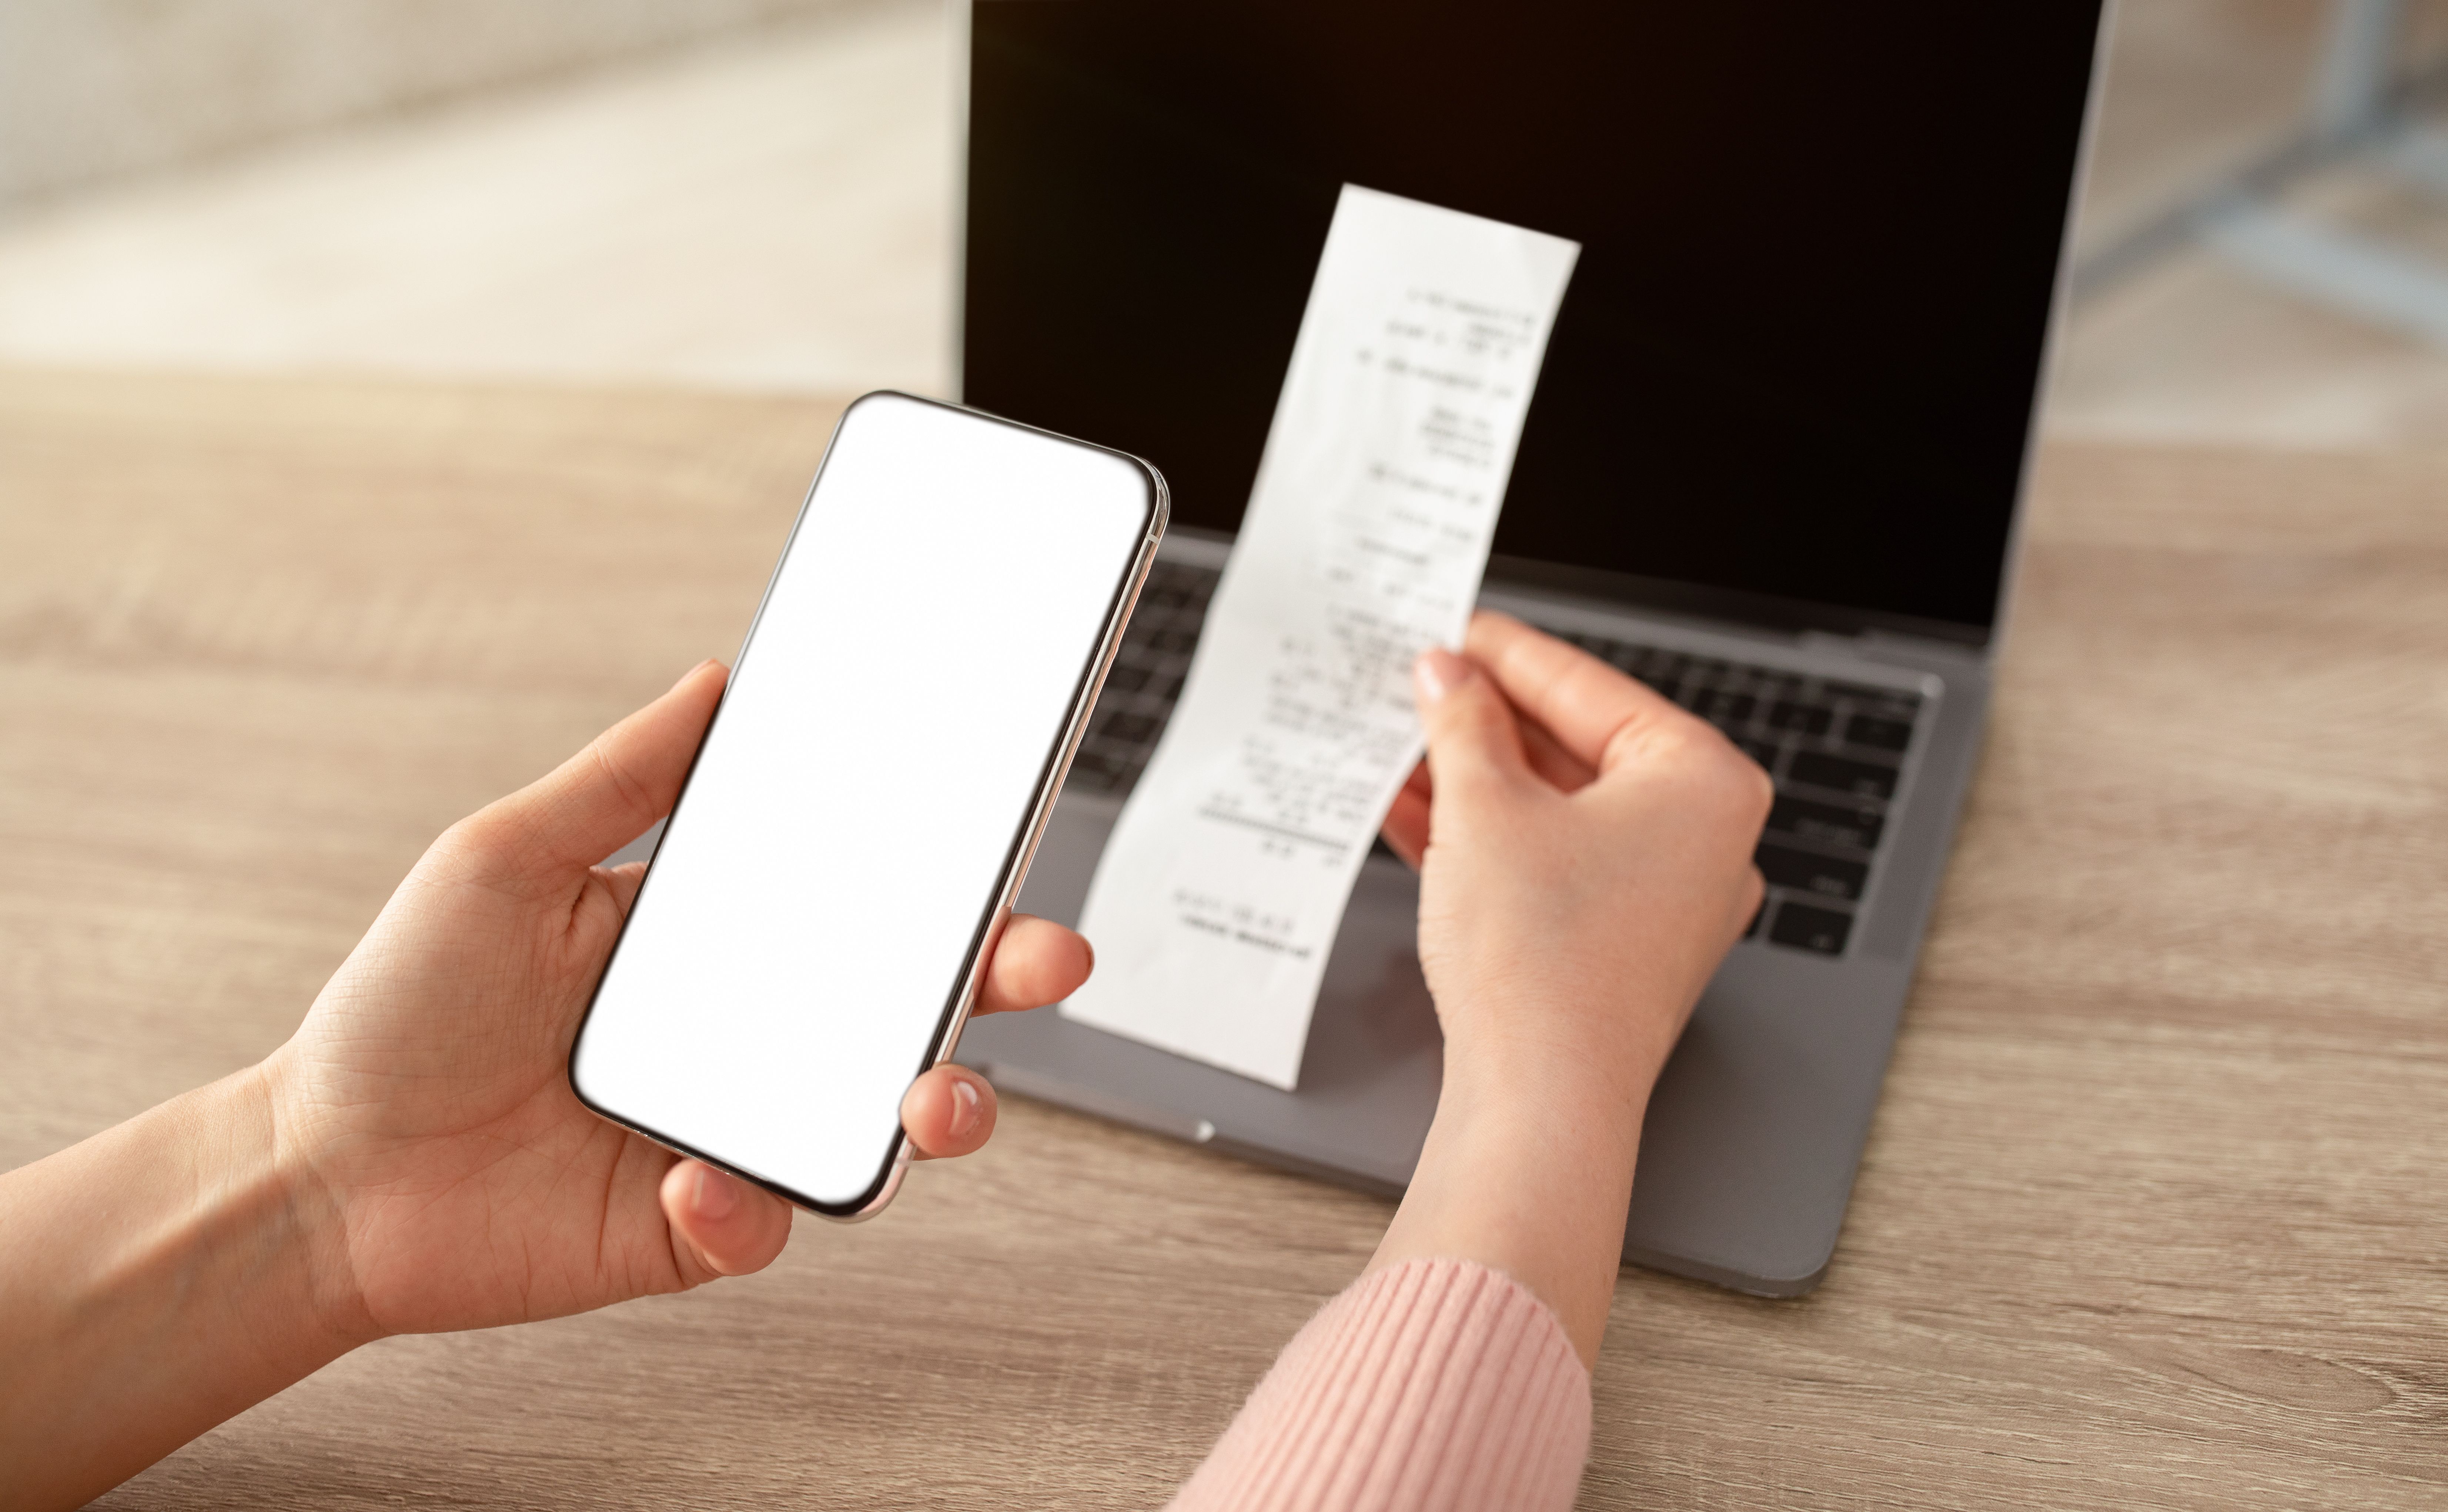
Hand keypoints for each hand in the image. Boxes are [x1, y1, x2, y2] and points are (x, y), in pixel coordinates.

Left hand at [265, 659, 1092, 1341]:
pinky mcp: (697, 1226)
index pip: (859, 899)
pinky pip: (766, 1223)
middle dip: (998, 981)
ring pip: (878, 1123)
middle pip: (909, 1006)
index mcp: (714, 942)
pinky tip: (693, 1180)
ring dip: (932, 1106)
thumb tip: (714, 678)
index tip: (1005, 841)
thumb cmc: (400, 1009)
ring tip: (929, 1095)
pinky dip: (746, 1207)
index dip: (946, 877)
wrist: (321, 1170)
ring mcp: (731, 1130)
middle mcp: (744, 1034)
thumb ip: (620, 777)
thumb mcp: (502, 859)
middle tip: (1045, 958)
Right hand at [1371, 612, 1768, 1363]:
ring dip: (1475, 782)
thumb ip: (1463, 725)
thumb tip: (1449, 677)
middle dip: (1484, 723)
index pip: (1589, 687)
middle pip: (1576, 748)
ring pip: (1557, 810)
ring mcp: (1669, 897)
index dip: (1505, 653)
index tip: (1455, 629)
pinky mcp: (1625, 943)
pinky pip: (1554, 864)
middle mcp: (1705, 838)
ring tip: (1399, 750)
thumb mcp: (1483, 808)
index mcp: (1704, 782)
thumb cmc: (1540, 963)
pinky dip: (1491, 840)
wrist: (1541, 1101)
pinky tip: (1417, 816)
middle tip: (1417, 688)